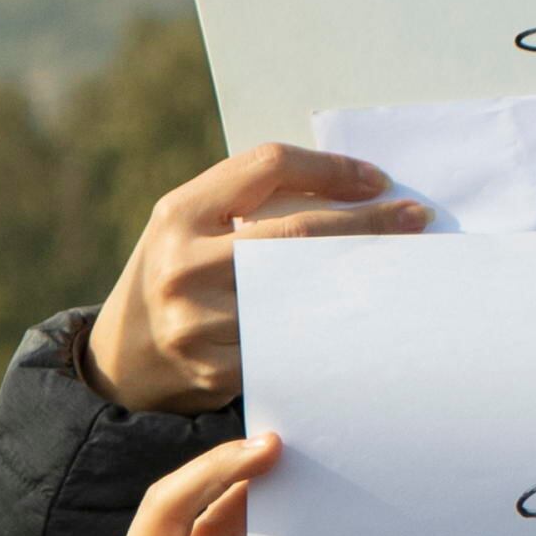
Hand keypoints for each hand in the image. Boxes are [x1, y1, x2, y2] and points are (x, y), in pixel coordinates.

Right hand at [84, 146, 419, 412]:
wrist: (120, 362)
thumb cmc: (174, 277)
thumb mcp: (188, 226)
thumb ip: (247, 203)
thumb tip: (351, 191)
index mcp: (178, 214)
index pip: (268, 165)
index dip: (330, 168)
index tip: (377, 181)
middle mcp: (182, 264)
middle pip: (297, 230)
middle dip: (367, 222)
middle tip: (415, 219)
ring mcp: (198, 321)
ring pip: (305, 290)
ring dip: (361, 279)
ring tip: (401, 267)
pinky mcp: (218, 370)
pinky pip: (294, 341)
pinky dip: (334, 327)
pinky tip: (363, 320)